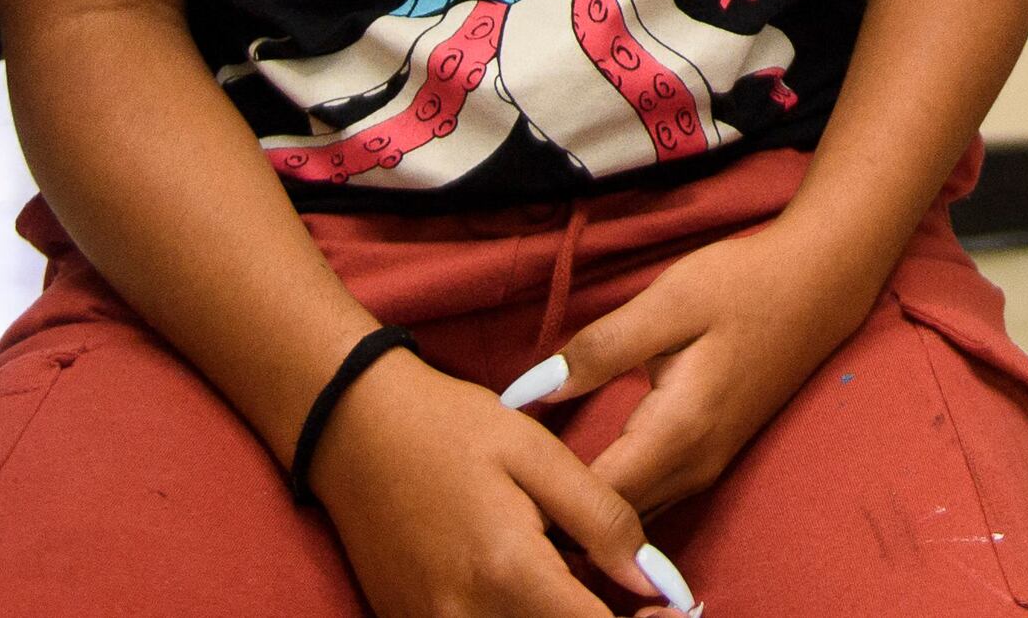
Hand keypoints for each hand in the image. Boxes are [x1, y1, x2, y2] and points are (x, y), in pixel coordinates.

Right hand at [310, 346, 674, 617]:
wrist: (352, 428)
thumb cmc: (449, 428)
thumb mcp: (536, 455)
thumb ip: (602, 520)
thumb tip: (656, 581)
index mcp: (507, 569)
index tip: (674, 612)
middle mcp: (464, 614)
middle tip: (638, 606)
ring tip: (583, 591)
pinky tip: (535, 591)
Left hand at [530, 220, 882, 514]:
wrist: (820, 284)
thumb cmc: (743, 285)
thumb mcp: (668, 301)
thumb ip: (600, 349)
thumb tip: (530, 392)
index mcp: (677, 431)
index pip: (595, 498)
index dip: (544, 497)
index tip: (497, 475)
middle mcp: (693, 467)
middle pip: (611, 520)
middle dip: (557, 511)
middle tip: (501, 484)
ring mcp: (706, 468)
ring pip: (631, 514)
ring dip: (584, 509)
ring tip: (527, 485)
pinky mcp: (711, 458)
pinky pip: (649, 498)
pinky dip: (611, 498)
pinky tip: (575, 476)